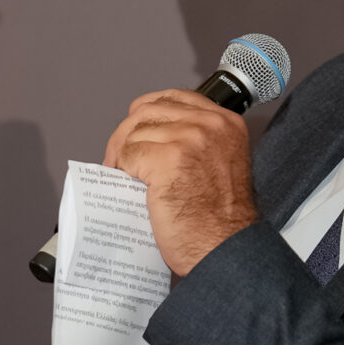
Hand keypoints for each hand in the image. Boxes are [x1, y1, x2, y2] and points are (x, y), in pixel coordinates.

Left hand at [103, 89, 258, 275]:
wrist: (224, 247)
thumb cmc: (220, 219)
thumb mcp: (219, 162)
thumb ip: (196, 140)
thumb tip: (151, 134)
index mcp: (225, 122)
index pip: (173, 97)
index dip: (146, 114)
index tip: (136, 132)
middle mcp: (210, 124)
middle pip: (148, 111)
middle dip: (126, 134)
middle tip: (119, 159)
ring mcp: (189, 139)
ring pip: (134, 133)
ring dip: (122, 155)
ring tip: (124, 176)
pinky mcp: (168, 159)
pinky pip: (129, 154)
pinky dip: (123, 171)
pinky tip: (131, 185)